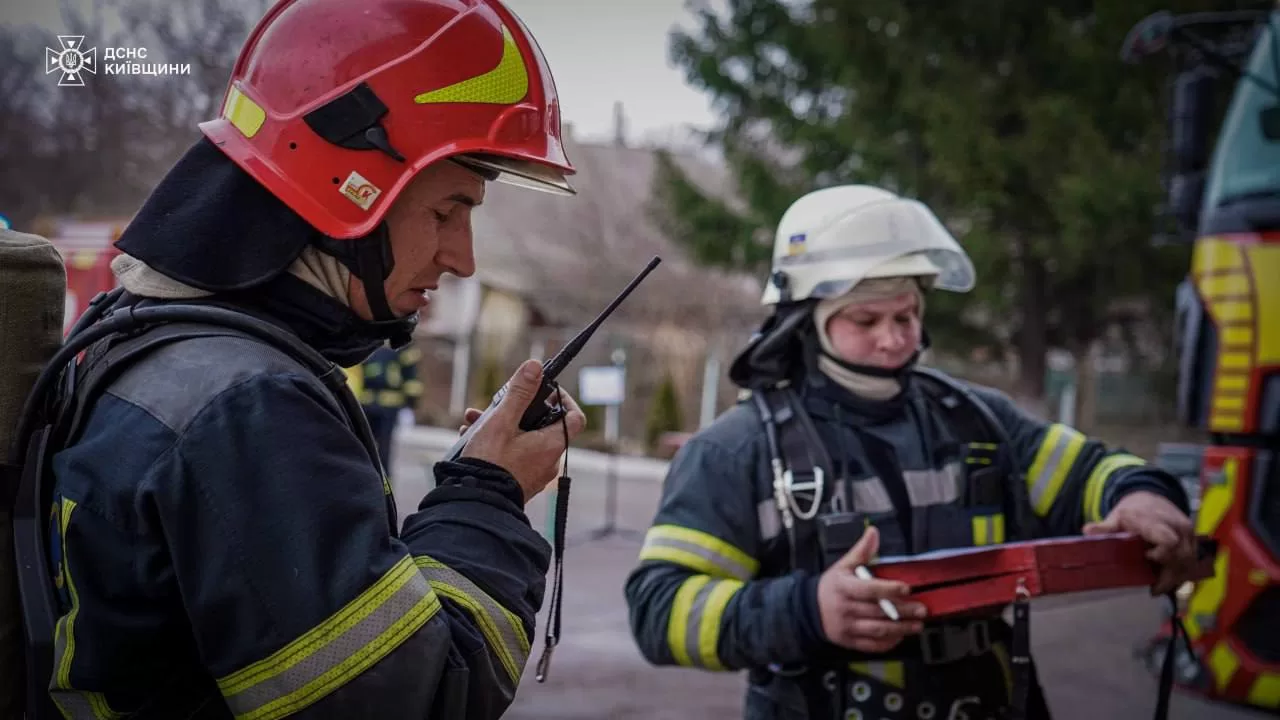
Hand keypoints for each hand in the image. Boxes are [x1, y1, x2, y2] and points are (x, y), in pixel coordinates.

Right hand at [457, 359, 586, 501]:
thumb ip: (519, 393)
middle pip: (543, 426)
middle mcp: (549, 461)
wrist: (475, 504)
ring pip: (524, 440)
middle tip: (498, 404)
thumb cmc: (490, 463)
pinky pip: (515, 456)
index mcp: (552, 444)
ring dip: (502, 426)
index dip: (562, 399)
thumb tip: (534, 367)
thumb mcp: (502, 421)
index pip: (573, 417)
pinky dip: (499, 444)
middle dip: (518, 410)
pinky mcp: (520, 483)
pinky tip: (472, 438)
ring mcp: (535, 474)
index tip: (544, 390)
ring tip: (476, 420)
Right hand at [817, 526, 926, 651]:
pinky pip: (872, 645)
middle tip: (921, 609)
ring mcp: (848, 627)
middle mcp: (846, 608)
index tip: (906, 588)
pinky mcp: (850, 641)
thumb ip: (861, 551)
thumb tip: (873, 532)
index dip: (889, 589)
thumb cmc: (831, 587)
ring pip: (878, 630)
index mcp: (844, 587)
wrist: (809, 610)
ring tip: (917, 624)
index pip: (869, 589)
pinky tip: (900, 637)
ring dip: (901, 629)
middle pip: (878, 611)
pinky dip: (888, 643)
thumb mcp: (842, 566)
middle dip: (903, 611)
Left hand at [1083, 490, 1197, 594]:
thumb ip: (1105, 527)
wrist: (1150, 500)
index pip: (1168, 541)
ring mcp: (1188, 535)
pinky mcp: (1193, 542)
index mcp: (1156, 520)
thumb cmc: (1132, 512)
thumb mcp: (1116, 518)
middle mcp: (1177, 526)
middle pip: (1182, 556)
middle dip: (1169, 574)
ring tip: (1158, 587)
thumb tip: (1087, 530)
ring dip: (1176, 577)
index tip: (1147, 560)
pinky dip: (1181, 574)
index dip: (1161, 555)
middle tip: (1153, 588)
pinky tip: (1167, 582)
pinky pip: (1192, 562)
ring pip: (1189, 561)